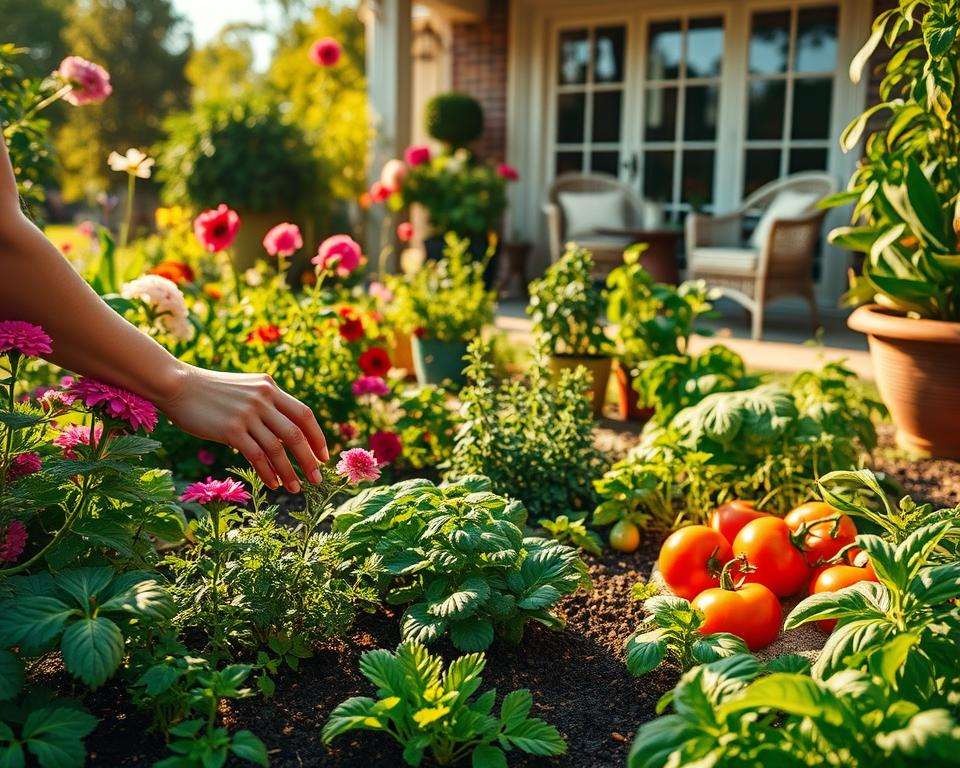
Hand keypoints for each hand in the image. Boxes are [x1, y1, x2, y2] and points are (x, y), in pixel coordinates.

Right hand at [157, 363, 327, 492]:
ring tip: (296, 488)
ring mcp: (247, 414)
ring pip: (278, 449)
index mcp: (269, 387)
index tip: (324, 455)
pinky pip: (257, 456)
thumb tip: (284, 436)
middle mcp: (263, 398)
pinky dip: (268, 472)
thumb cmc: (210, 391)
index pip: (304, 414)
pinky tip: (273, 484)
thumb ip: (266, 405)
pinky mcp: (231, 429)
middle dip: (310, 459)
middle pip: (296, 434)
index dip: (317, 436)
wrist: (177, 385)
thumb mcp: (245, 390)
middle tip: (317, 478)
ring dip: (290, 472)